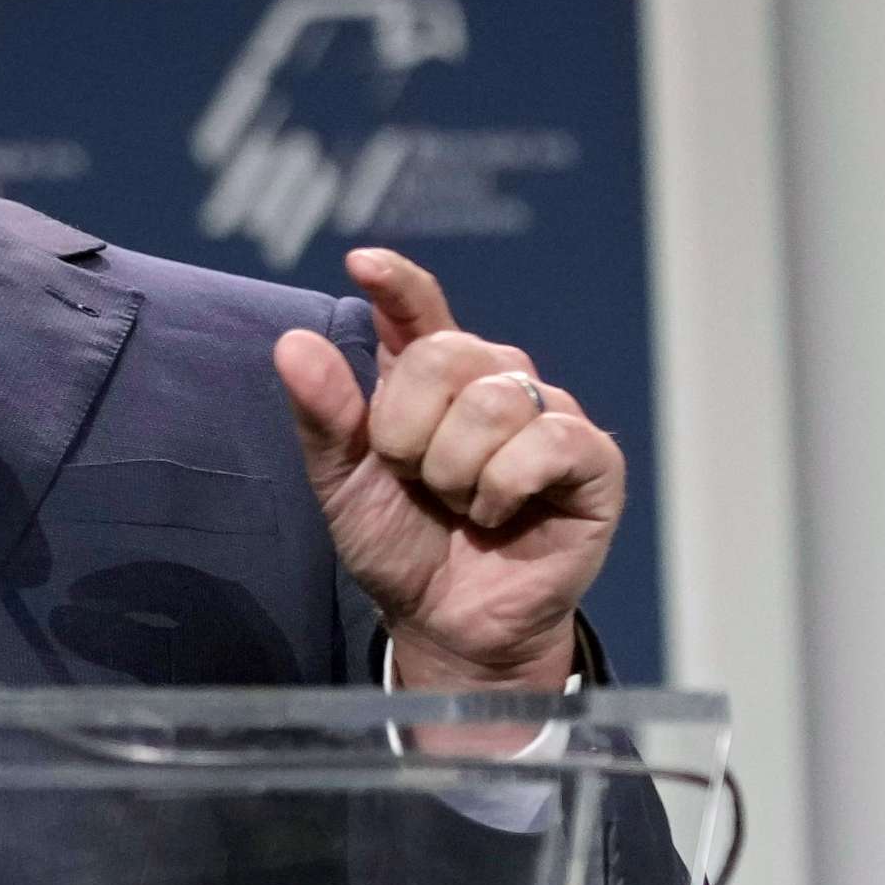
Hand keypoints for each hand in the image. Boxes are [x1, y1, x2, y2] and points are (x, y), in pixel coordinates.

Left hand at [273, 248, 622, 691]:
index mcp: (429, 377)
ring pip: (493, 401)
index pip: (418, 308)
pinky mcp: (592, 459)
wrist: (445, 621)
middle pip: (446, 354)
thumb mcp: (343, 483)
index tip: (363, 262)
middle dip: (408, 430)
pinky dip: (505, 487)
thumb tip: (293, 342)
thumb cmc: (400, 543)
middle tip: (415, 479)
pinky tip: (499, 513)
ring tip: (460, 504)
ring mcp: (547, 415)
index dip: (397, 281)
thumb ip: (324, 414)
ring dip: (456, 470)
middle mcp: (493, 380)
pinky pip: (547, 441)